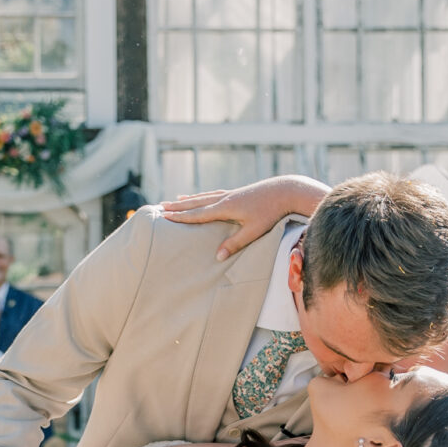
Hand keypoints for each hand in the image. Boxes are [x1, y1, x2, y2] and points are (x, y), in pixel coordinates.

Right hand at [161, 174, 325, 260]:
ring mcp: (231, 194)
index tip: (164, 216)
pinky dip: (203, 196)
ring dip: (189, 199)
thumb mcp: (254, 231)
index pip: (198, 214)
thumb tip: (217, 257)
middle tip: (160, 206)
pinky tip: (203, 196)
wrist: (286, 190)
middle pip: (196, 202)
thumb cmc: (272, 212)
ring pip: (204, 196)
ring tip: (175, 199)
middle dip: (178, 206)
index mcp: (226, 208)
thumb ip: (235, 244)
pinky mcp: (239, 193)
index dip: (180, 216)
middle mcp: (225, 199)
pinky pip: (214, 194)